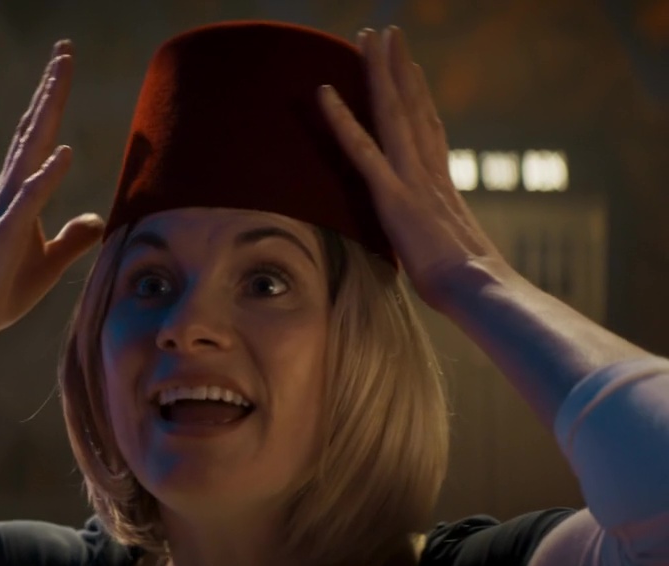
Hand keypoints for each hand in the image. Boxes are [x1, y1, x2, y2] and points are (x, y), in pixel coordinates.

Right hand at [0, 40, 104, 342]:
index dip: (53, 102)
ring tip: (60, 76)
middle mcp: (9, 192)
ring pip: (29, 150)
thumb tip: (98, 219)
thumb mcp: (50, 262)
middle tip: (64, 50)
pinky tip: (62, 152)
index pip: (40, 139)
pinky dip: (46, 175)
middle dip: (51, 89)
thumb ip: (72, 238)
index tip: (64, 66)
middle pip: (34, 130)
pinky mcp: (5, 234)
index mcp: (19, 196)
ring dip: (46, 112)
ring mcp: (6, 209)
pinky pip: (29, 199)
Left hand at [318, 26, 511, 310]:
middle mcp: (429, 172)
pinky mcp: (392, 195)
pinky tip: (323, 92)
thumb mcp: (449, 256)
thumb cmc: (468, 288)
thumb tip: (440, 252)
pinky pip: (361, 149)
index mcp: (442, 185)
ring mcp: (411, 179)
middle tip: (388, 34)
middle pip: (412, 108)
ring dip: (377, 72)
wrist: (480, 293)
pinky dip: (341, 119)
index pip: (429, 130)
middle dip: (398, 68)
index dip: (419, 98)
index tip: (411, 71)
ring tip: (369, 36)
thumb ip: (438, 240)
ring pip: (391, 113)